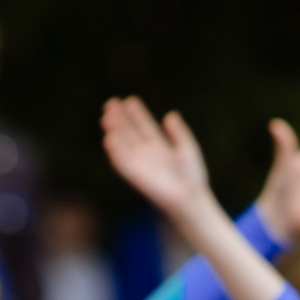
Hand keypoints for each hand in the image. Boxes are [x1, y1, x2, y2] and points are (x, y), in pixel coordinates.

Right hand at [102, 97, 217, 220]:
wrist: (190, 199)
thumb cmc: (192, 177)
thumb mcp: (187, 149)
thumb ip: (179, 132)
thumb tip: (170, 115)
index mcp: (158, 146)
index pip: (144, 126)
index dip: (137, 114)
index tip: (130, 100)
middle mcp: (146, 154)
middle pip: (130, 132)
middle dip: (120, 119)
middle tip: (111, 103)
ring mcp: (140, 164)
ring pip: (123, 144)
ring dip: (115, 131)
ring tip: (107, 116)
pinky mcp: (136, 176)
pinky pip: (122, 162)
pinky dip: (115, 151)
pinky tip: (109, 138)